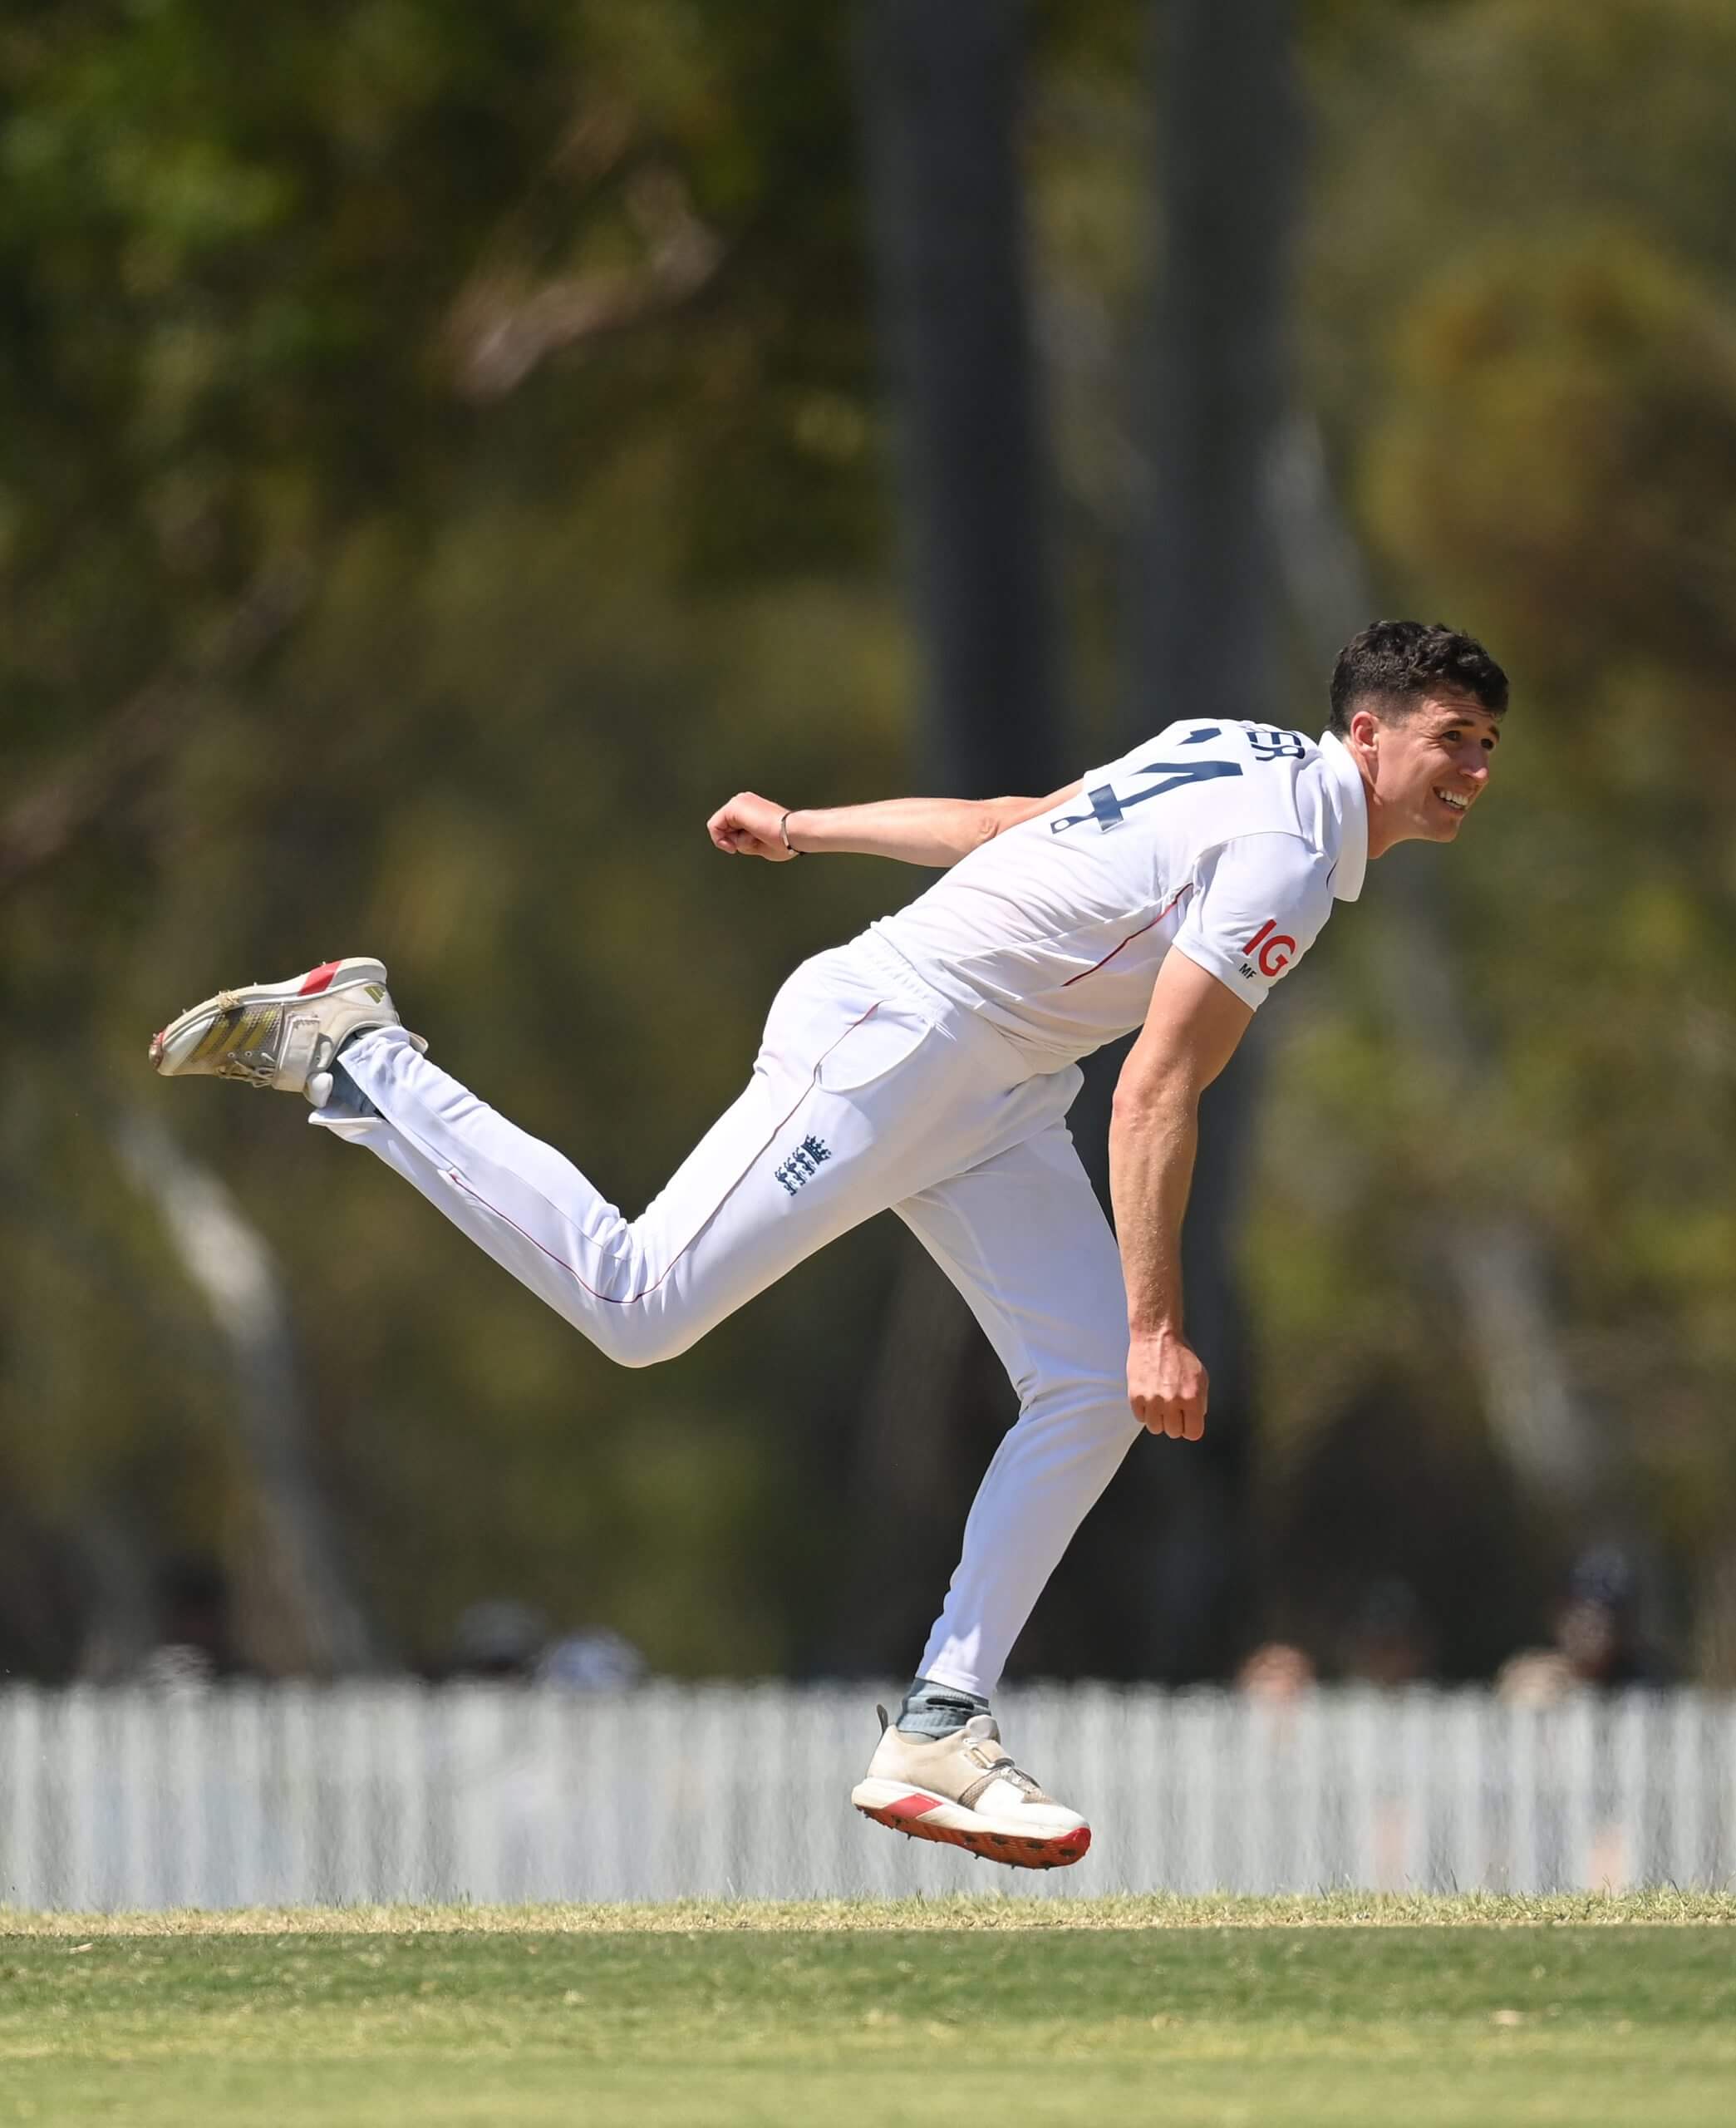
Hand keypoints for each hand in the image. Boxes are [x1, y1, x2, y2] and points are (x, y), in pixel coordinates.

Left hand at [707, 792, 797, 861]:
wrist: (795, 832)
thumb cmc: (785, 841)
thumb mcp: (759, 843)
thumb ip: (745, 839)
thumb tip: (733, 843)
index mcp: (751, 808)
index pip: (731, 827)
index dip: (735, 842)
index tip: (749, 847)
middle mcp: (743, 801)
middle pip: (723, 827)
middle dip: (734, 841)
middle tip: (754, 843)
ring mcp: (739, 802)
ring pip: (720, 827)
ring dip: (734, 841)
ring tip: (754, 840)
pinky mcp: (734, 807)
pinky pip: (714, 827)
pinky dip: (722, 839)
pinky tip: (739, 842)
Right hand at [1127, 1326, 1207, 1440]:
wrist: (1156, 1337)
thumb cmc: (1180, 1355)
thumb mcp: (1202, 1377)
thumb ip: (1201, 1401)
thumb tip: (1195, 1419)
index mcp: (1192, 1399)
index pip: (1193, 1434)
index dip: (1190, 1428)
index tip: (1187, 1422)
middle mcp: (1172, 1402)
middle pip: (1173, 1432)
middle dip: (1174, 1422)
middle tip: (1173, 1408)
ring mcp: (1152, 1400)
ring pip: (1155, 1428)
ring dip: (1158, 1419)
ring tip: (1160, 1404)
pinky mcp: (1135, 1396)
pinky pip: (1140, 1418)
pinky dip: (1145, 1411)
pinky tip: (1149, 1398)